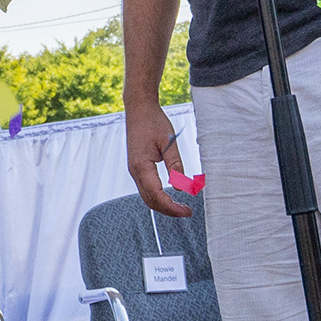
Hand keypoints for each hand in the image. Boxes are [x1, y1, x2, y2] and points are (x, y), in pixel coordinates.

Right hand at [123, 100, 194, 217]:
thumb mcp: (168, 142)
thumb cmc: (154, 121)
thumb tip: (180, 187)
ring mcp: (134, 170)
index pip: (157, 196)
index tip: (187, 211)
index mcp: (142, 166)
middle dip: (168, 210)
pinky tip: (170, 195)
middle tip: (187, 212)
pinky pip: (146, 189)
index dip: (172, 207)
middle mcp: (135, 171)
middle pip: (150, 201)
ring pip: (147, 197)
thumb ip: (175, 165)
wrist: (138, 108)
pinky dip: (158, 197)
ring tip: (181, 207)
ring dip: (163, 205)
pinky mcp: (137, 167)